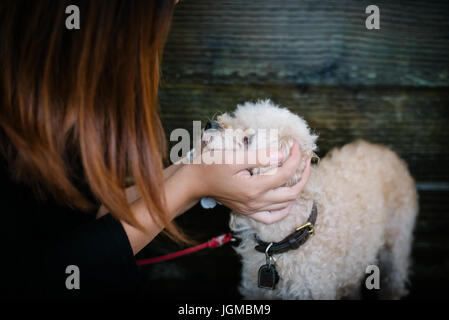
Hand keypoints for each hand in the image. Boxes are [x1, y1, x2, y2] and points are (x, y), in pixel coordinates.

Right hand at [183, 140, 310, 223]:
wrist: (195, 182)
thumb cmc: (211, 166)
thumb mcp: (233, 157)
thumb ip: (259, 156)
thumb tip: (281, 154)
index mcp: (253, 188)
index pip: (285, 173)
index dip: (295, 157)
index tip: (296, 144)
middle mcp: (255, 202)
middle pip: (291, 192)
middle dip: (303, 175)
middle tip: (304, 159)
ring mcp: (252, 209)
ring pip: (285, 206)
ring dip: (296, 190)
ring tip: (299, 174)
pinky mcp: (247, 212)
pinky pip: (271, 217)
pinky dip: (283, 210)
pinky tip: (286, 200)